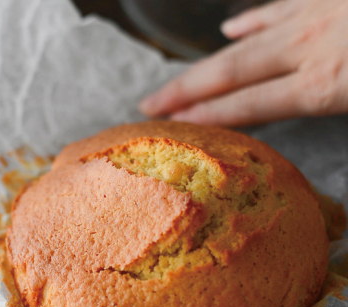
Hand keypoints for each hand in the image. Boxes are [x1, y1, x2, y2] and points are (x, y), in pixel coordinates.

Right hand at [139, 0, 347, 125]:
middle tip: (150, 104)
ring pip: (244, 43)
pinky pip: (277, 8)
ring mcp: (314, 15)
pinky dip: (250, 21)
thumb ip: (329, 105)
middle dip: (184, 90)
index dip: (205, 115)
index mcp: (324, 84)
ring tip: (177, 82)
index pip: (246, 104)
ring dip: (206, 63)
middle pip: (229, 72)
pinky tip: (231, 29)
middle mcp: (307, 47)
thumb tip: (298, 116)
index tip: (172, 124)